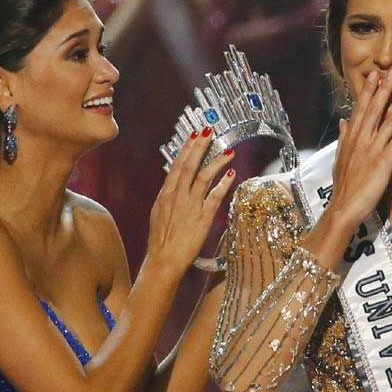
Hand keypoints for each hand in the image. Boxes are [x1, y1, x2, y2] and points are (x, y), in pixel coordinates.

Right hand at [147, 128, 235, 274]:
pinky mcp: (202, 218)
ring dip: (216, 162)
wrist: (163, 260)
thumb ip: (168, 197)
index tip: (194, 135)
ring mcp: (190, 206)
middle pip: (190, 166)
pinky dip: (223, 184)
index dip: (187, 149)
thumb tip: (175, 184)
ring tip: (229, 152)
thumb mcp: (160, 213)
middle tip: (209, 131)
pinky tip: (231, 174)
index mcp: (166, 194)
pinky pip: (214, 197)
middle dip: (200, 147)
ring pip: (204, 178)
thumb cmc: (161, 240)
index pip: (177, 166)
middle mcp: (177, 196)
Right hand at [328, 68, 391, 227]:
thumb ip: (343, 137)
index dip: (368, 91)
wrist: (344, 206)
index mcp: (350, 137)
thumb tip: (343, 120)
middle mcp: (360, 140)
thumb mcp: (340, 157)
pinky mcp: (382, 161)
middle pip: (373, 109)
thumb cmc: (344, 184)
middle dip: (384, 90)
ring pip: (388, 122)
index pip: (359, 109)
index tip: (375, 75)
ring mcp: (371, 149)